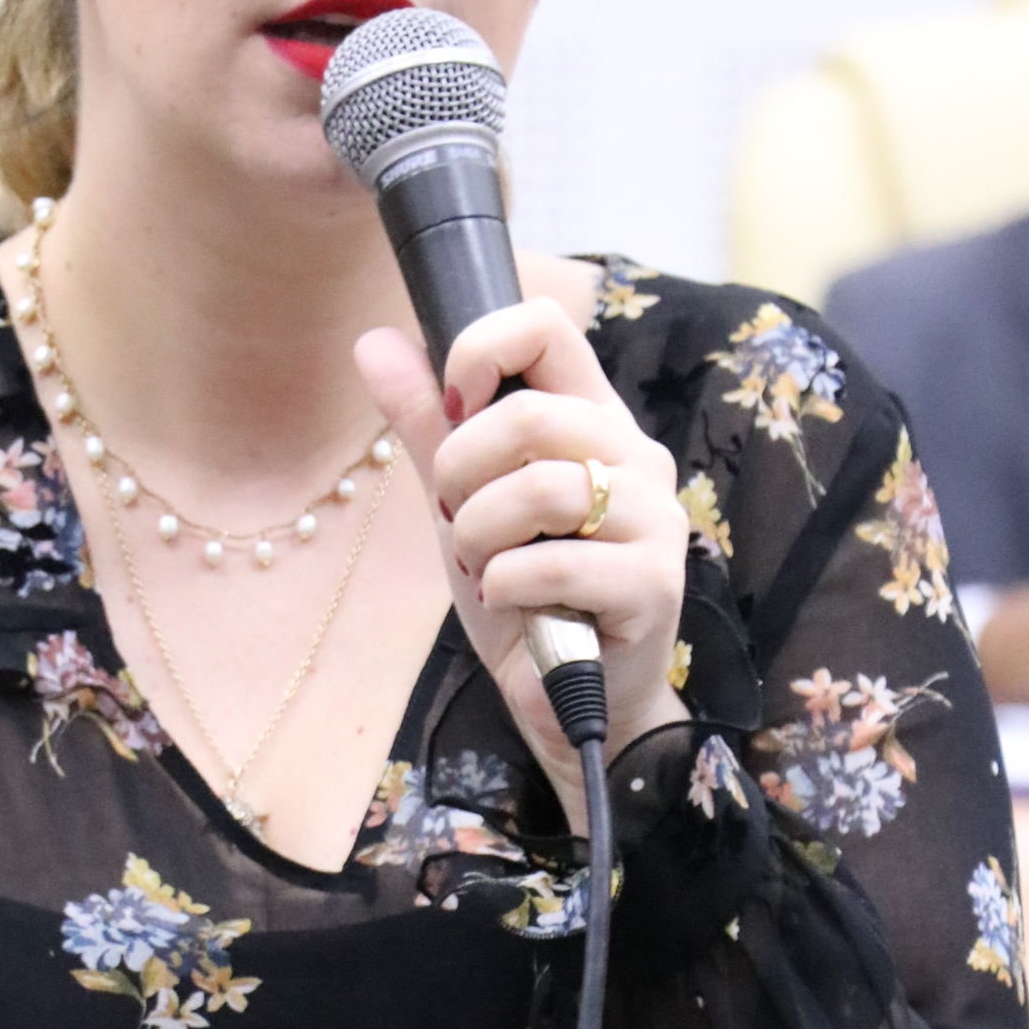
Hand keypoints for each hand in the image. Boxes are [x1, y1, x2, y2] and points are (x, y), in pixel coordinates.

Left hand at [356, 299, 689, 821]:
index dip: (479, 352)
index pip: (546, 329)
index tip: (451, 411)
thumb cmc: (523, 592)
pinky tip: (510, 603)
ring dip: (479, 536)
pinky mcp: (653, 583)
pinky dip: (506, 586)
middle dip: (461, 473)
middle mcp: (634, 456)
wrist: (570, 699)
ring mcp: (653, 518)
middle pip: (531, 415)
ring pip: (541, 490)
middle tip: (456, 518)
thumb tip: (374, 341)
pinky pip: (555, 563)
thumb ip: (428, 424)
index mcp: (590, 418)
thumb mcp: (461, 501)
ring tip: (484, 567)